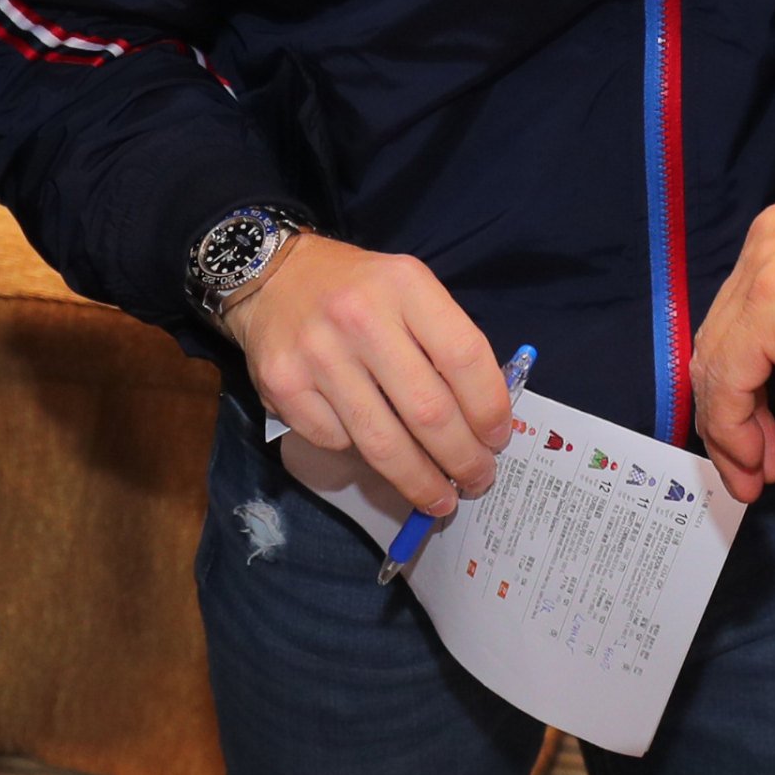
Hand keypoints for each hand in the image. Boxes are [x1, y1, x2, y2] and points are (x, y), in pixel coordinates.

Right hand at [220, 234, 512, 516]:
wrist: (276, 277)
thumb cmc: (359, 290)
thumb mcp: (410, 290)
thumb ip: (444, 341)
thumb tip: (481, 418)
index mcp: (405, 285)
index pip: (463, 357)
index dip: (488, 408)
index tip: (498, 439)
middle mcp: (360, 316)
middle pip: (427, 410)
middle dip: (461, 458)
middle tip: (477, 480)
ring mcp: (317, 353)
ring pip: (382, 442)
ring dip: (419, 480)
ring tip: (439, 498)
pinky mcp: (283, 386)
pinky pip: (337, 442)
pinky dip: (360, 456)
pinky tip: (373, 450)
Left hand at [691, 199, 774, 503]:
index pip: (741, 322)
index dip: (743, 389)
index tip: (761, 444)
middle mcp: (767, 242)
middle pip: (722, 340)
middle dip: (732, 415)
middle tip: (751, 468)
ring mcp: (764, 267)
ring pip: (718, 360)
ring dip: (731, 429)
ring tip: (752, 476)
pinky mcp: (769, 301)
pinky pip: (730, 375)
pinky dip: (734, 425)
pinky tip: (757, 459)